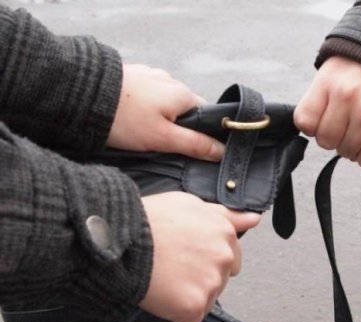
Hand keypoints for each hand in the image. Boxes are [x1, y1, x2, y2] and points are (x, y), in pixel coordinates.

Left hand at [108, 64, 224, 160]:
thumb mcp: (163, 138)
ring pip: (164, 100)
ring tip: (140, 131)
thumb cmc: (126, 120)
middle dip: (177, 125)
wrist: (81, 95)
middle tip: (160, 144)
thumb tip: (222, 151)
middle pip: (184, 108)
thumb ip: (195, 144)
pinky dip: (143, 106)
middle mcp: (170, 79)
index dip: (202, 133)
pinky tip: (130, 117)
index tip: (190, 148)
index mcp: (183, 94)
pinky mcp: (130, 75)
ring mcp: (149, 74)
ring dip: (159, 115)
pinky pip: (146, 94)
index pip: (205, 114)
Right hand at [139, 192, 259, 321]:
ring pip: (206, 301)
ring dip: (188, 297)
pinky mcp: (193, 307)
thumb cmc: (149, 220)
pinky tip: (162, 297)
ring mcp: (210, 284)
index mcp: (225, 233)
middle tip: (173, 268)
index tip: (188, 257)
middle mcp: (224, 259)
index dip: (206, 259)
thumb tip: (254, 219)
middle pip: (220, 280)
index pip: (231, 257)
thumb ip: (226, 214)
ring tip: (164, 279)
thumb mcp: (190, 204)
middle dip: (201, 279)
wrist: (118, 240)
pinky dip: (177, 316)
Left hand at [294, 56, 360, 168]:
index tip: (329, 117)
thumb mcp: (333, 74)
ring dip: (356, 147)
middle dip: (338, 136)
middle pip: (326, 142)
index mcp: (329, 81)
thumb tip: (313, 134)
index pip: (305, 123)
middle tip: (353, 120)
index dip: (316, 125)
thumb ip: (319, 103)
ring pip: (348, 154)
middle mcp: (349, 96)